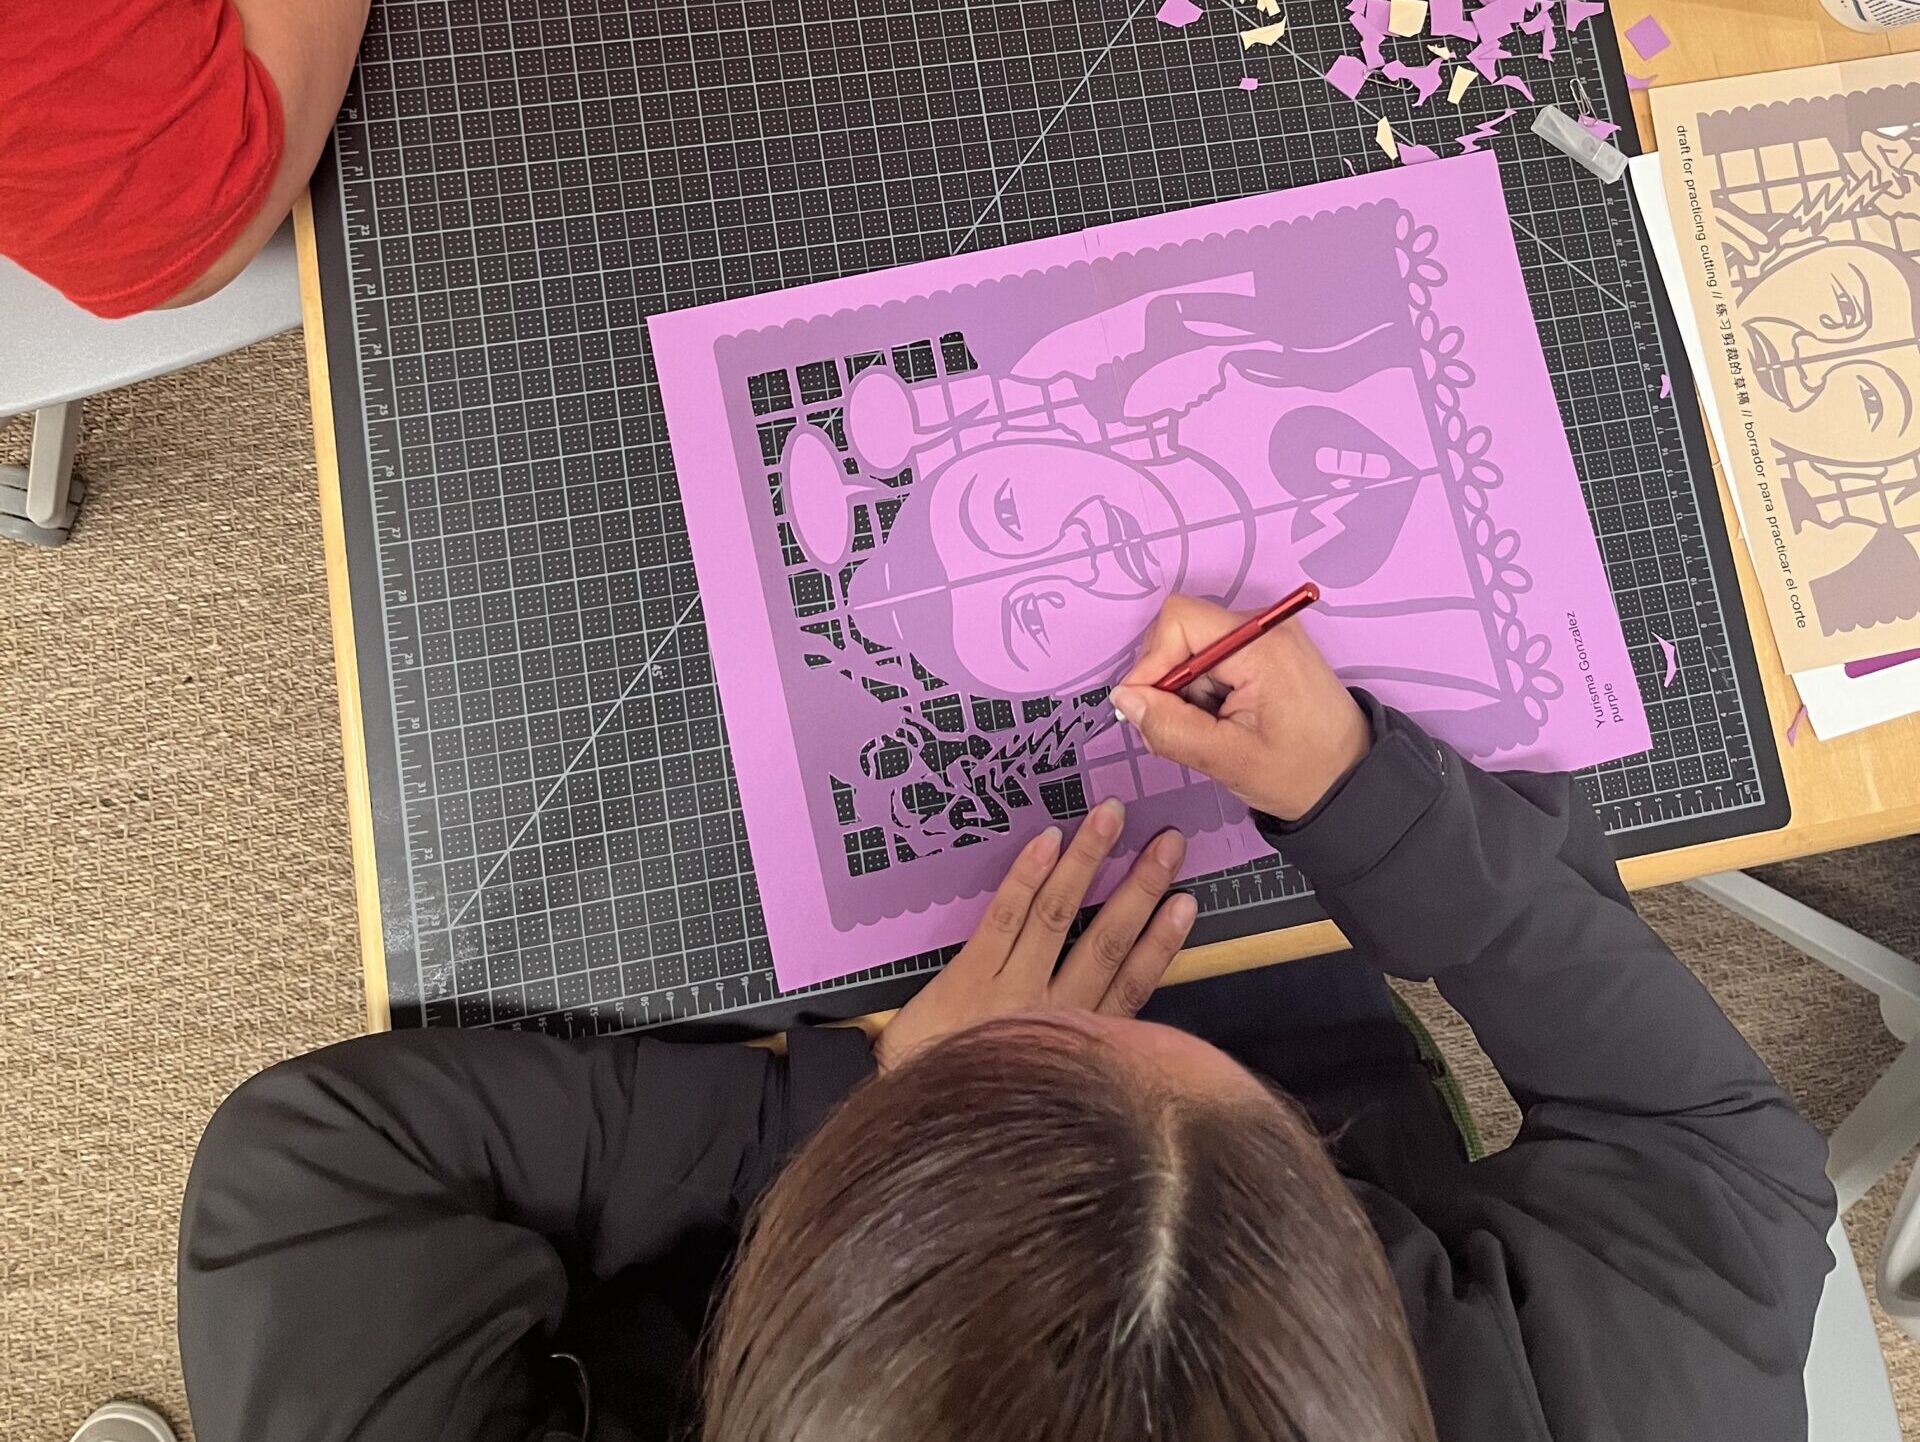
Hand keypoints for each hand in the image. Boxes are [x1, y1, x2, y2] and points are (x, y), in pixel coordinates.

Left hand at [873, 800, 1196, 1072]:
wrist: (919, 1127)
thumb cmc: (977, 1102)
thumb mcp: (1046, 1087)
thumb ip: (1078, 1052)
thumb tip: (1113, 1020)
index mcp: (1077, 1039)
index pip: (1129, 984)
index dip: (1161, 943)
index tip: (1187, 903)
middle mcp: (1053, 1012)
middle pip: (1105, 941)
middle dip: (1140, 887)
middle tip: (1169, 841)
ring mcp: (1010, 990)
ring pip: (1058, 917)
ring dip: (1089, 863)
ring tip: (1112, 817)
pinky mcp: (969, 977)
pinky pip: (1004, 918)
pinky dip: (1027, 877)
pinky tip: (1049, 841)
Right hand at [1109, 595, 1369, 822]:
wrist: (1351, 781)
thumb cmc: (1302, 773)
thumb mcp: (1227, 759)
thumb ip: (1170, 727)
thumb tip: (1125, 699)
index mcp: (1261, 646)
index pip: (1178, 622)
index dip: (1152, 663)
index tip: (1148, 709)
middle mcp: (1265, 628)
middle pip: (1182, 633)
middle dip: (1170, 683)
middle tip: (1186, 729)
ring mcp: (1267, 636)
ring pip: (1193, 650)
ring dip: (1188, 693)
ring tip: (1214, 731)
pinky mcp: (1265, 650)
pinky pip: (1212, 659)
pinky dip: (1205, 692)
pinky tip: (1223, 722)